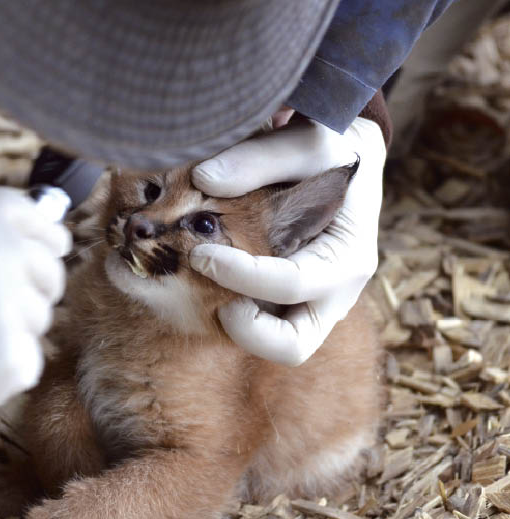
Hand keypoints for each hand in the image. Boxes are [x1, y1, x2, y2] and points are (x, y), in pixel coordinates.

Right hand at [0, 188, 70, 450]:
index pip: (41, 221)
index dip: (46, 241)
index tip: (47, 254)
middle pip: (50, 271)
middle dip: (31, 287)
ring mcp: (7, 308)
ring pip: (40, 318)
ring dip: (12, 328)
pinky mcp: (10, 361)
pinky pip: (30, 359)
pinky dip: (5, 367)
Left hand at [190, 117, 384, 365]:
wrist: (351, 162)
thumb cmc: (336, 151)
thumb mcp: (311, 140)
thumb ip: (261, 157)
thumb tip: (205, 179)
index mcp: (347, 258)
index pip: (291, 285)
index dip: (240, 276)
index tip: (200, 253)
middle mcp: (336, 293)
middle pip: (291, 346)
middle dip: (242, 328)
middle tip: (211, 294)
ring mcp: (315, 304)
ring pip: (274, 343)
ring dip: (234, 323)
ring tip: (208, 283)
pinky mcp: (294, 304)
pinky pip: (263, 326)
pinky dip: (233, 310)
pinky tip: (210, 276)